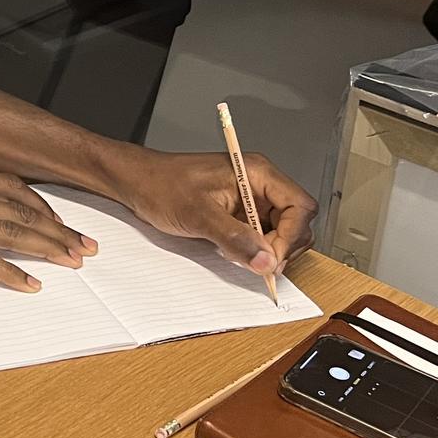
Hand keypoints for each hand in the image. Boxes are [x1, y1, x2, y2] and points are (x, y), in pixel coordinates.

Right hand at [0, 154, 92, 290]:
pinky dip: (13, 273)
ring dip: (48, 248)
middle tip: (86, 245)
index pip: (13, 187)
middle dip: (59, 230)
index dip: (42, 204)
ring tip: (74, 261)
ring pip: (13, 234)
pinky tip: (32, 284)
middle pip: (23, 212)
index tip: (61, 219)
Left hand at [111, 148, 315, 276]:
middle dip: (283, 246)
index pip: (299, 205)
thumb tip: (266, 261)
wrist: (137, 183)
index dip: (292, 235)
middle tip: (261, 265)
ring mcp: (250, 199)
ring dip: (268, 251)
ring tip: (243, 257)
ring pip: (281, 231)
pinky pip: (261, 236)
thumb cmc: (161, 185)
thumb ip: (235, 238)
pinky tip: (235, 253)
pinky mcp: (240, 213)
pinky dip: (254, 250)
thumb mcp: (197, 214)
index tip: (272, 258)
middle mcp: (258, 184)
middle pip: (296, 221)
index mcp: (256, 172)